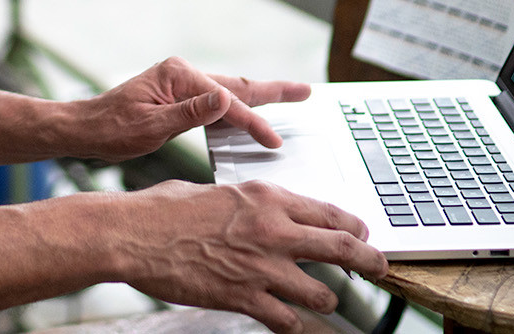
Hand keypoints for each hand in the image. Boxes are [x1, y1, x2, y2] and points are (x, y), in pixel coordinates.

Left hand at [73, 57, 309, 161]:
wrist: (85, 129)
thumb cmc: (111, 129)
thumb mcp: (149, 126)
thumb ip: (188, 114)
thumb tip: (224, 99)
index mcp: (177, 76)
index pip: (225, 102)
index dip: (252, 123)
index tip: (274, 140)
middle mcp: (182, 73)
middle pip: (236, 85)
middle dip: (273, 91)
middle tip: (306, 91)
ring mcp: (181, 84)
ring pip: (230, 92)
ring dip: (260, 97)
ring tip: (291, 96)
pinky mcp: (179, 97)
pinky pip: (217, 102)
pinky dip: (239, 107)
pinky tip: (251, 113)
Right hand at [121, 178, 386, 333]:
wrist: (133, 235)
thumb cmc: (164, 209)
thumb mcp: (216, 193)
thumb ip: (247, 205)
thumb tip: (261, 212)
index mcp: (266, 198)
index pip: (329, 212)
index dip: (354, 228)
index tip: (363, 235)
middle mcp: (272, 231)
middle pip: (342, 248)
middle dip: (370, 261)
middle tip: (380, 269)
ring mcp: (261, 268)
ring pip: (321, 293)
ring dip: (326, 300)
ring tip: (324, 302)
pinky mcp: (243, 298)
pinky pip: (286, 321)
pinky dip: (292, 324)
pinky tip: (289, 322)